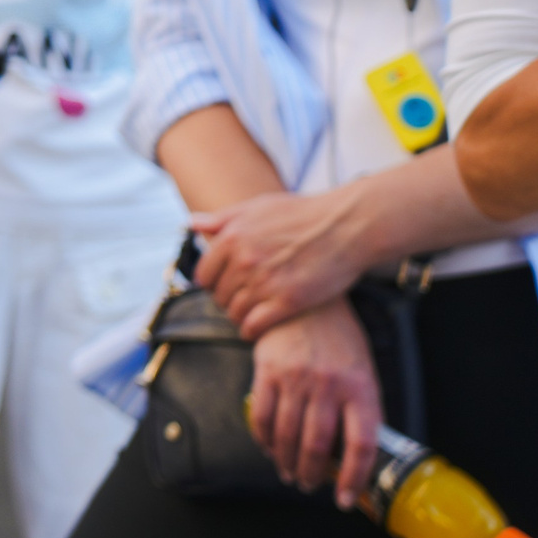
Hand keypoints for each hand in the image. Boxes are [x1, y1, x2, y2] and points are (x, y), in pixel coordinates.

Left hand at [192, 188, 369, 338]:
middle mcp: (244, 260)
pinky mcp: (288, 301)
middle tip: (237, 303)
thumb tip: (191, 225)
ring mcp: (265, 281)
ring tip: (247, 316)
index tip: (220, 288)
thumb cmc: (301, 214)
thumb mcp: (257, 207)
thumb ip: (221, 219)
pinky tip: (254, 329)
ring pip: (235, 312)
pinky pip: (255, 325)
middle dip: (225, 300)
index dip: (211, 284)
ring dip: (238, 317)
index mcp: (232, 237)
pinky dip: (250, 330)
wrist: (345, 225)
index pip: (203, 275)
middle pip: (219, 295)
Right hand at [248, 299, 382, 504]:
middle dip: (311, 474)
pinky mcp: (268, 370)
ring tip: (287, 473)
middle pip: (318, 446)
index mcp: (361, 388)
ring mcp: (296, 378)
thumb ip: (360, 407)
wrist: (307, 298)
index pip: (361, 446)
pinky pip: (262, 415)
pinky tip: (267, 447)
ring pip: (288, 435)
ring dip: (286, 461)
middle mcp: (329, 386)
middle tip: (306, 485)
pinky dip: (263, 438)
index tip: (342, 498)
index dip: (352, 479)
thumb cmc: (340, 337)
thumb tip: (353, 453)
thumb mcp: (363, 369)